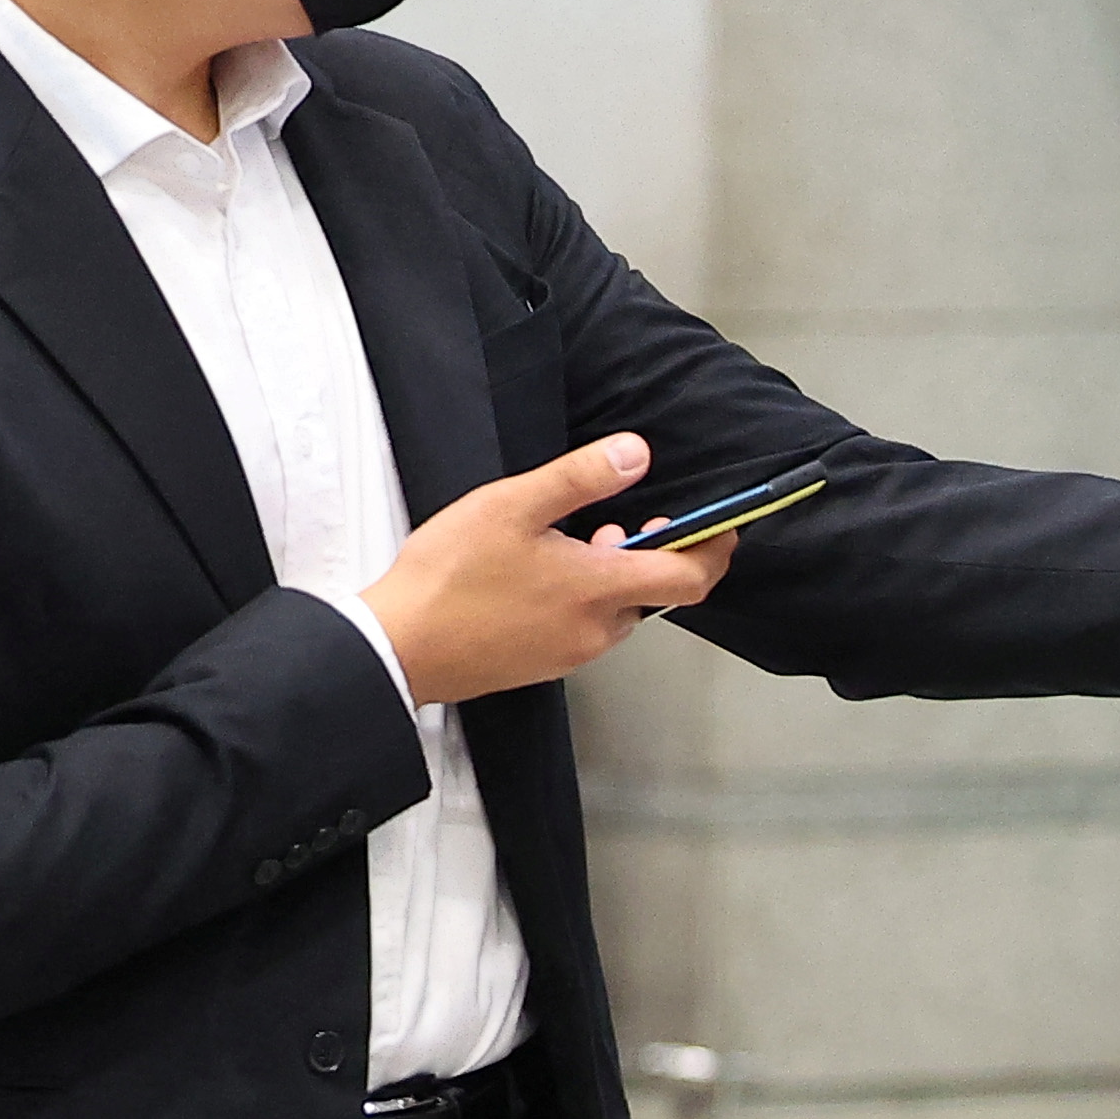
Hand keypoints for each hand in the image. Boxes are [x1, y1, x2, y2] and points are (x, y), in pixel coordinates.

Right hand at [363, 434, 739, 705]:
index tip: (720, 523)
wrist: (399, 647)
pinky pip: (588, 627)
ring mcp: (573, 653)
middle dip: (652, 554)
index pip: (692, 577)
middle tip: (620, 520)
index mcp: (601, 590)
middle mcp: (599, 630)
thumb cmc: (451, 575)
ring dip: (614, 574)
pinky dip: (586, 597)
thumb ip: (581, 478)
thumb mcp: (514, 506)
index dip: (714, 548)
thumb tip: (637, 454)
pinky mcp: (546, 664)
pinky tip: (543, 573)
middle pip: (657, 592)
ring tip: (574, 540)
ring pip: (619, 610)